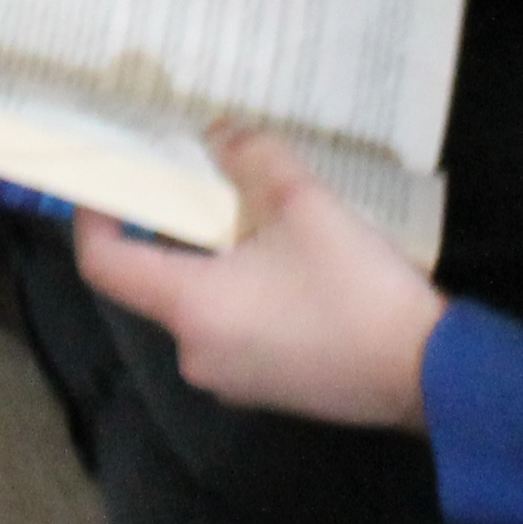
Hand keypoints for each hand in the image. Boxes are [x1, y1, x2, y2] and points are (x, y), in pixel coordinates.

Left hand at [74, 128, 445, 429]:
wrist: (428, 376)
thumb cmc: (354, 289)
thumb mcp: (304, 204)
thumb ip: (253, 158)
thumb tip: (220, 134)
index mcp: (189, 309)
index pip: (104, 265)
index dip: (94, 218)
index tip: (109, 180)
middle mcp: (195, 353)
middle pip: (158, 280)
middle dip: (177, 227)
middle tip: (207, 179)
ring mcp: (232, 380)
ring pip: (200, 304)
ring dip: (218, 257)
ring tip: (262, 215)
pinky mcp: (268, 389)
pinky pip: (233, 329)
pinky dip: (244, 291)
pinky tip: (292, 263)